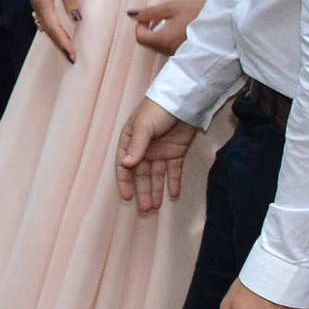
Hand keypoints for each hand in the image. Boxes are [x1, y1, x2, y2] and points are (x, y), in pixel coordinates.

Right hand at [27, 0, 82, 61]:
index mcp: (42, 3)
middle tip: (71, 58)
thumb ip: (71, 0)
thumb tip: (77, 19)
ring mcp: (37, 3)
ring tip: (66, 50)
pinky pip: (45, 20)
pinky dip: (52, 29)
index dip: (63, 42)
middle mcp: (37, 6)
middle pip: (48, 31)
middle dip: (59, 45)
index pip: (54, 28)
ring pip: (46, 27)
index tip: (72, 54)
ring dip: (56, 38)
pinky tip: (58, 33)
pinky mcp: (39, 0)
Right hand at [116, 99, 198, 214]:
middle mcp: (144, 149)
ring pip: (157, 175)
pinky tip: (174, 195)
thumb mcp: (144, 127)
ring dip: (156, 190)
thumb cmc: (157, 110)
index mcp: (130, 141)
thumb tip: (126, 165)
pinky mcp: (176, 152)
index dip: (125, 182)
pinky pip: (174, 171)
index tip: (127, 197)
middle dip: (143, 191)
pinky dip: (174, 182)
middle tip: (145, 209)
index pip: (124, 166)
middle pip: (142, 174)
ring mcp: (160, 151)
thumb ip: (137, 147)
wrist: (183, 100)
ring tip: (156, 207)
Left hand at [128, 0, 204, 56]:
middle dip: (149, 29)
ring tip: (172, 21)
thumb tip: (131, 14)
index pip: (140, 38)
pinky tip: (181, 28)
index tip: (149, 16)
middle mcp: (168, 52)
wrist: (226, 24)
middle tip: (159, 17)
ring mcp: (179, 55)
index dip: (140, 25)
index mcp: (162, 41)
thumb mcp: (172, 8)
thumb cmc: (198, 13)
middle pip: (149, 43)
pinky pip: (171, 48)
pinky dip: (170, 39)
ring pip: (160, 46)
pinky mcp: (188, 55)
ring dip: (160, 34)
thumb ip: (150, 12)